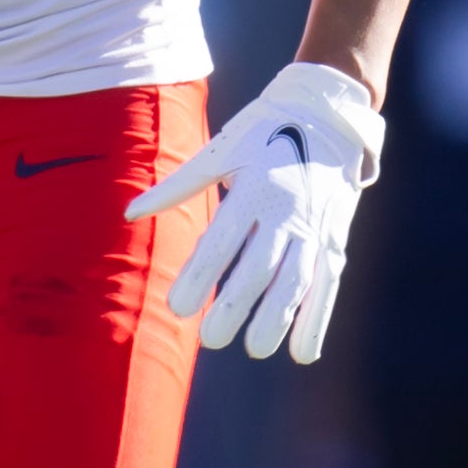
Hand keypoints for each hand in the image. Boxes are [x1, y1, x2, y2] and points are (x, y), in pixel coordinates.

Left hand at [132, 59, 385, 362]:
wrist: (330, 113)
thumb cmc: (263, 132)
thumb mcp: (221, 150)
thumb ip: (178, 185)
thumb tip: (131, 212)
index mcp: (254, 188)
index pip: (224, 240)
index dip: (202, 275)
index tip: (177, 308)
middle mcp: (288, 211)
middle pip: (261, 267)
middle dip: (236, 305)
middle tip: (209, 339)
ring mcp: (316, 228)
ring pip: (298, 280)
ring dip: (279, 318)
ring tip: (255, 348)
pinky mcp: (336, 239)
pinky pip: (329, 284)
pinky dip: (318, 320)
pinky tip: (302, 354)